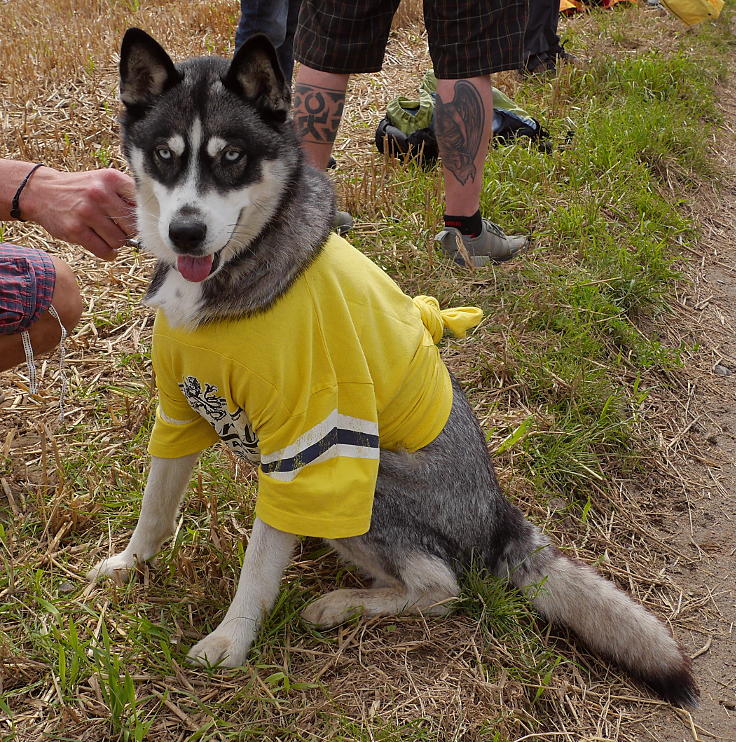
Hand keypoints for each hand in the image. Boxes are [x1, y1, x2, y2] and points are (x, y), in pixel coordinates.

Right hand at [21, 166, 136, 259]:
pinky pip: (104, 251)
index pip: (141, 204)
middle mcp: (100, 193)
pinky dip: (108, 253)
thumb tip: (151, 218)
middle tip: (118, 229)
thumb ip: (126, 194)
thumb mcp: (103, 181)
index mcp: (111, 179)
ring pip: (120, 241)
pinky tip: (105, 248)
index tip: (133, 219)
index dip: (139, 216)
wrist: (42, 191)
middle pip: (132, 226)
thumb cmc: (81, 189)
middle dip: (128, 232)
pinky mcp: (75, 229)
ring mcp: (87, 212)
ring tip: (107, 235)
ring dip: (116, 243)